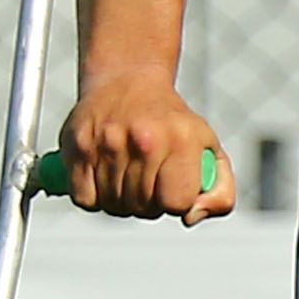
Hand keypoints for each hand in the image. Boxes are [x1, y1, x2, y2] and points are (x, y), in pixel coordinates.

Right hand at [56, 75, 233, 222]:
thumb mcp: (211, 151)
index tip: (174, 187)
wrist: (129, 81)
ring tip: (128, 173)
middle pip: (145, 208)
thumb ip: (220, 194)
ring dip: (122, 200)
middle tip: (149, 178)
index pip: (177, 203)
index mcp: (183, 140)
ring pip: (114, 206)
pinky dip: (94, 196)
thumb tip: (191, 217)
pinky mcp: (78, 147)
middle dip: (150, 203)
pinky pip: (85, 200)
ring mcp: (109, 143)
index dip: (177, 202)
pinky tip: (105, 176)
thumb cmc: (173, 125)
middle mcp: (145, 140)